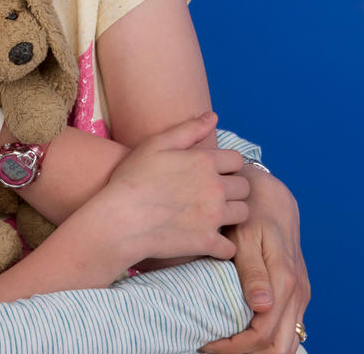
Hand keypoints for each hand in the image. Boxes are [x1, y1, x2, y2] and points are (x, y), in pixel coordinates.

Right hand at [98, 112, 250, 264]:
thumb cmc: (133, 178)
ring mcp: (214, 217)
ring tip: (212, 215)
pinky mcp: (207, 242)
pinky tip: (208, 239)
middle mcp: (216, 188)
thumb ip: (189, 129)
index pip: (237, 160)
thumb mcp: (156, 144)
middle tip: (211, 194)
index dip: (227, 166)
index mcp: (205, 162)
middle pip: (244, 187)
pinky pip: (229, 247)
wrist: (119, 219)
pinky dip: (222, 245)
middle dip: (232, 189)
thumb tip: (214, 117)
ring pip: (242, 214)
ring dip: (231, 214)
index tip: (213, 173)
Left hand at [202, 168, 308, 353]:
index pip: (263, 335)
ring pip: (286, 341)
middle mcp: (298, 293)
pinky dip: (266, 338)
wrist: (270, 193)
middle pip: (279, 346)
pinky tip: (240, 333)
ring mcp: (301, 294)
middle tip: (210, 346)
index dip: (234, 347)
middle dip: (245, 353)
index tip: (206, 343)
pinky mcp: (297, 291)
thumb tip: (262, 307)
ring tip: (222, 342)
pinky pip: (287, 326)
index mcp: (285, 283)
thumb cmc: (252, 213)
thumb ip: (254, 272)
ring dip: (257, 349)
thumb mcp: (246, 238)